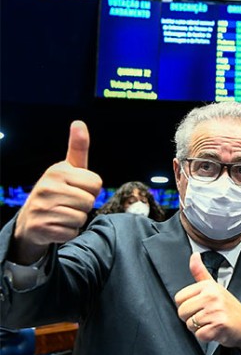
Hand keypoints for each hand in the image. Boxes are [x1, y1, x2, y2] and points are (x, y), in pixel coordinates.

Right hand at [12, 121, 101, 263]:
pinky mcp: (41, 227)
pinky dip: (69, 232)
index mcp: (57, 170)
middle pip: (90, 201)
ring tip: (62, 213)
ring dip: (77, 219)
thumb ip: (78, 148)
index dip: (91, 189)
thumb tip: (79, 122)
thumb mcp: (69, 168)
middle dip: (84, 205)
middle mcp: (47, 187)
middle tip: (68, 203)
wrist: (31, 219)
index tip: (76, 188)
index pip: (96, 184)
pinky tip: (57, 225)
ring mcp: (41, 208)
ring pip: (82, 217)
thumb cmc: (58, 190)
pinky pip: (72, 232)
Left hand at [175, 252, 240, 351]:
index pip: (179, 298)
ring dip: (199, 328)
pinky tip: (215, 330)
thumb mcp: (214, 286)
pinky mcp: (218, 325)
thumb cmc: (228, 307)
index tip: (200, 306)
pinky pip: (199, 335)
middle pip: (182, 312)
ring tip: (211, 322)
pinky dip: (206, 336)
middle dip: (191, 318)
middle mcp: (212, 296)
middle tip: (206, 316)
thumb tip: (194, 255)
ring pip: (190, 324)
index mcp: (208, 286)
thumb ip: (200, 272)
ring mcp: (216, 311)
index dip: (187, 305)